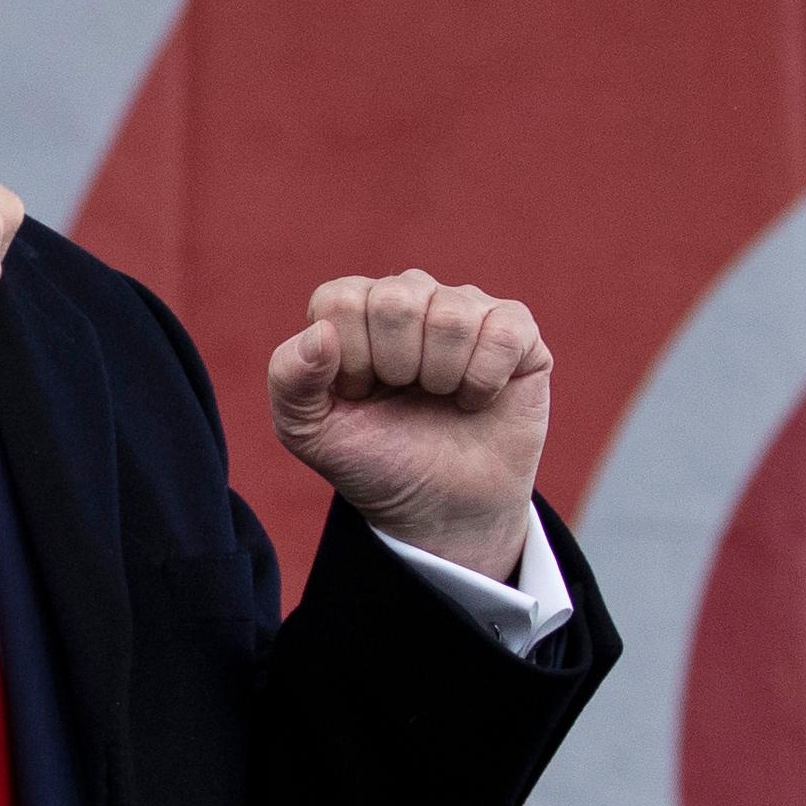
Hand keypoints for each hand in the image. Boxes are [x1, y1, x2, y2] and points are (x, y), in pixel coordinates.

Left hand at [265, 271, 550, 580]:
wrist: (442, 510)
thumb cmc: (377, 461)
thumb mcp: (310, 433)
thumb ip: (290, 381)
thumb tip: (321, 334)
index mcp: (356, 309)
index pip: (342, 301)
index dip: (351, 360)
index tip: (360, 394)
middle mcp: (412, 296)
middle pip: (396, 300)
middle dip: (395, 367)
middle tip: (404, 396)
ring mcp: (466, 308)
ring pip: (451, 315)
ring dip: (441, 377)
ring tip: (441, 399)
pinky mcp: (515, 331)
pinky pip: (504, 331)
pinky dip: (485, 381)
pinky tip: (478, 399)